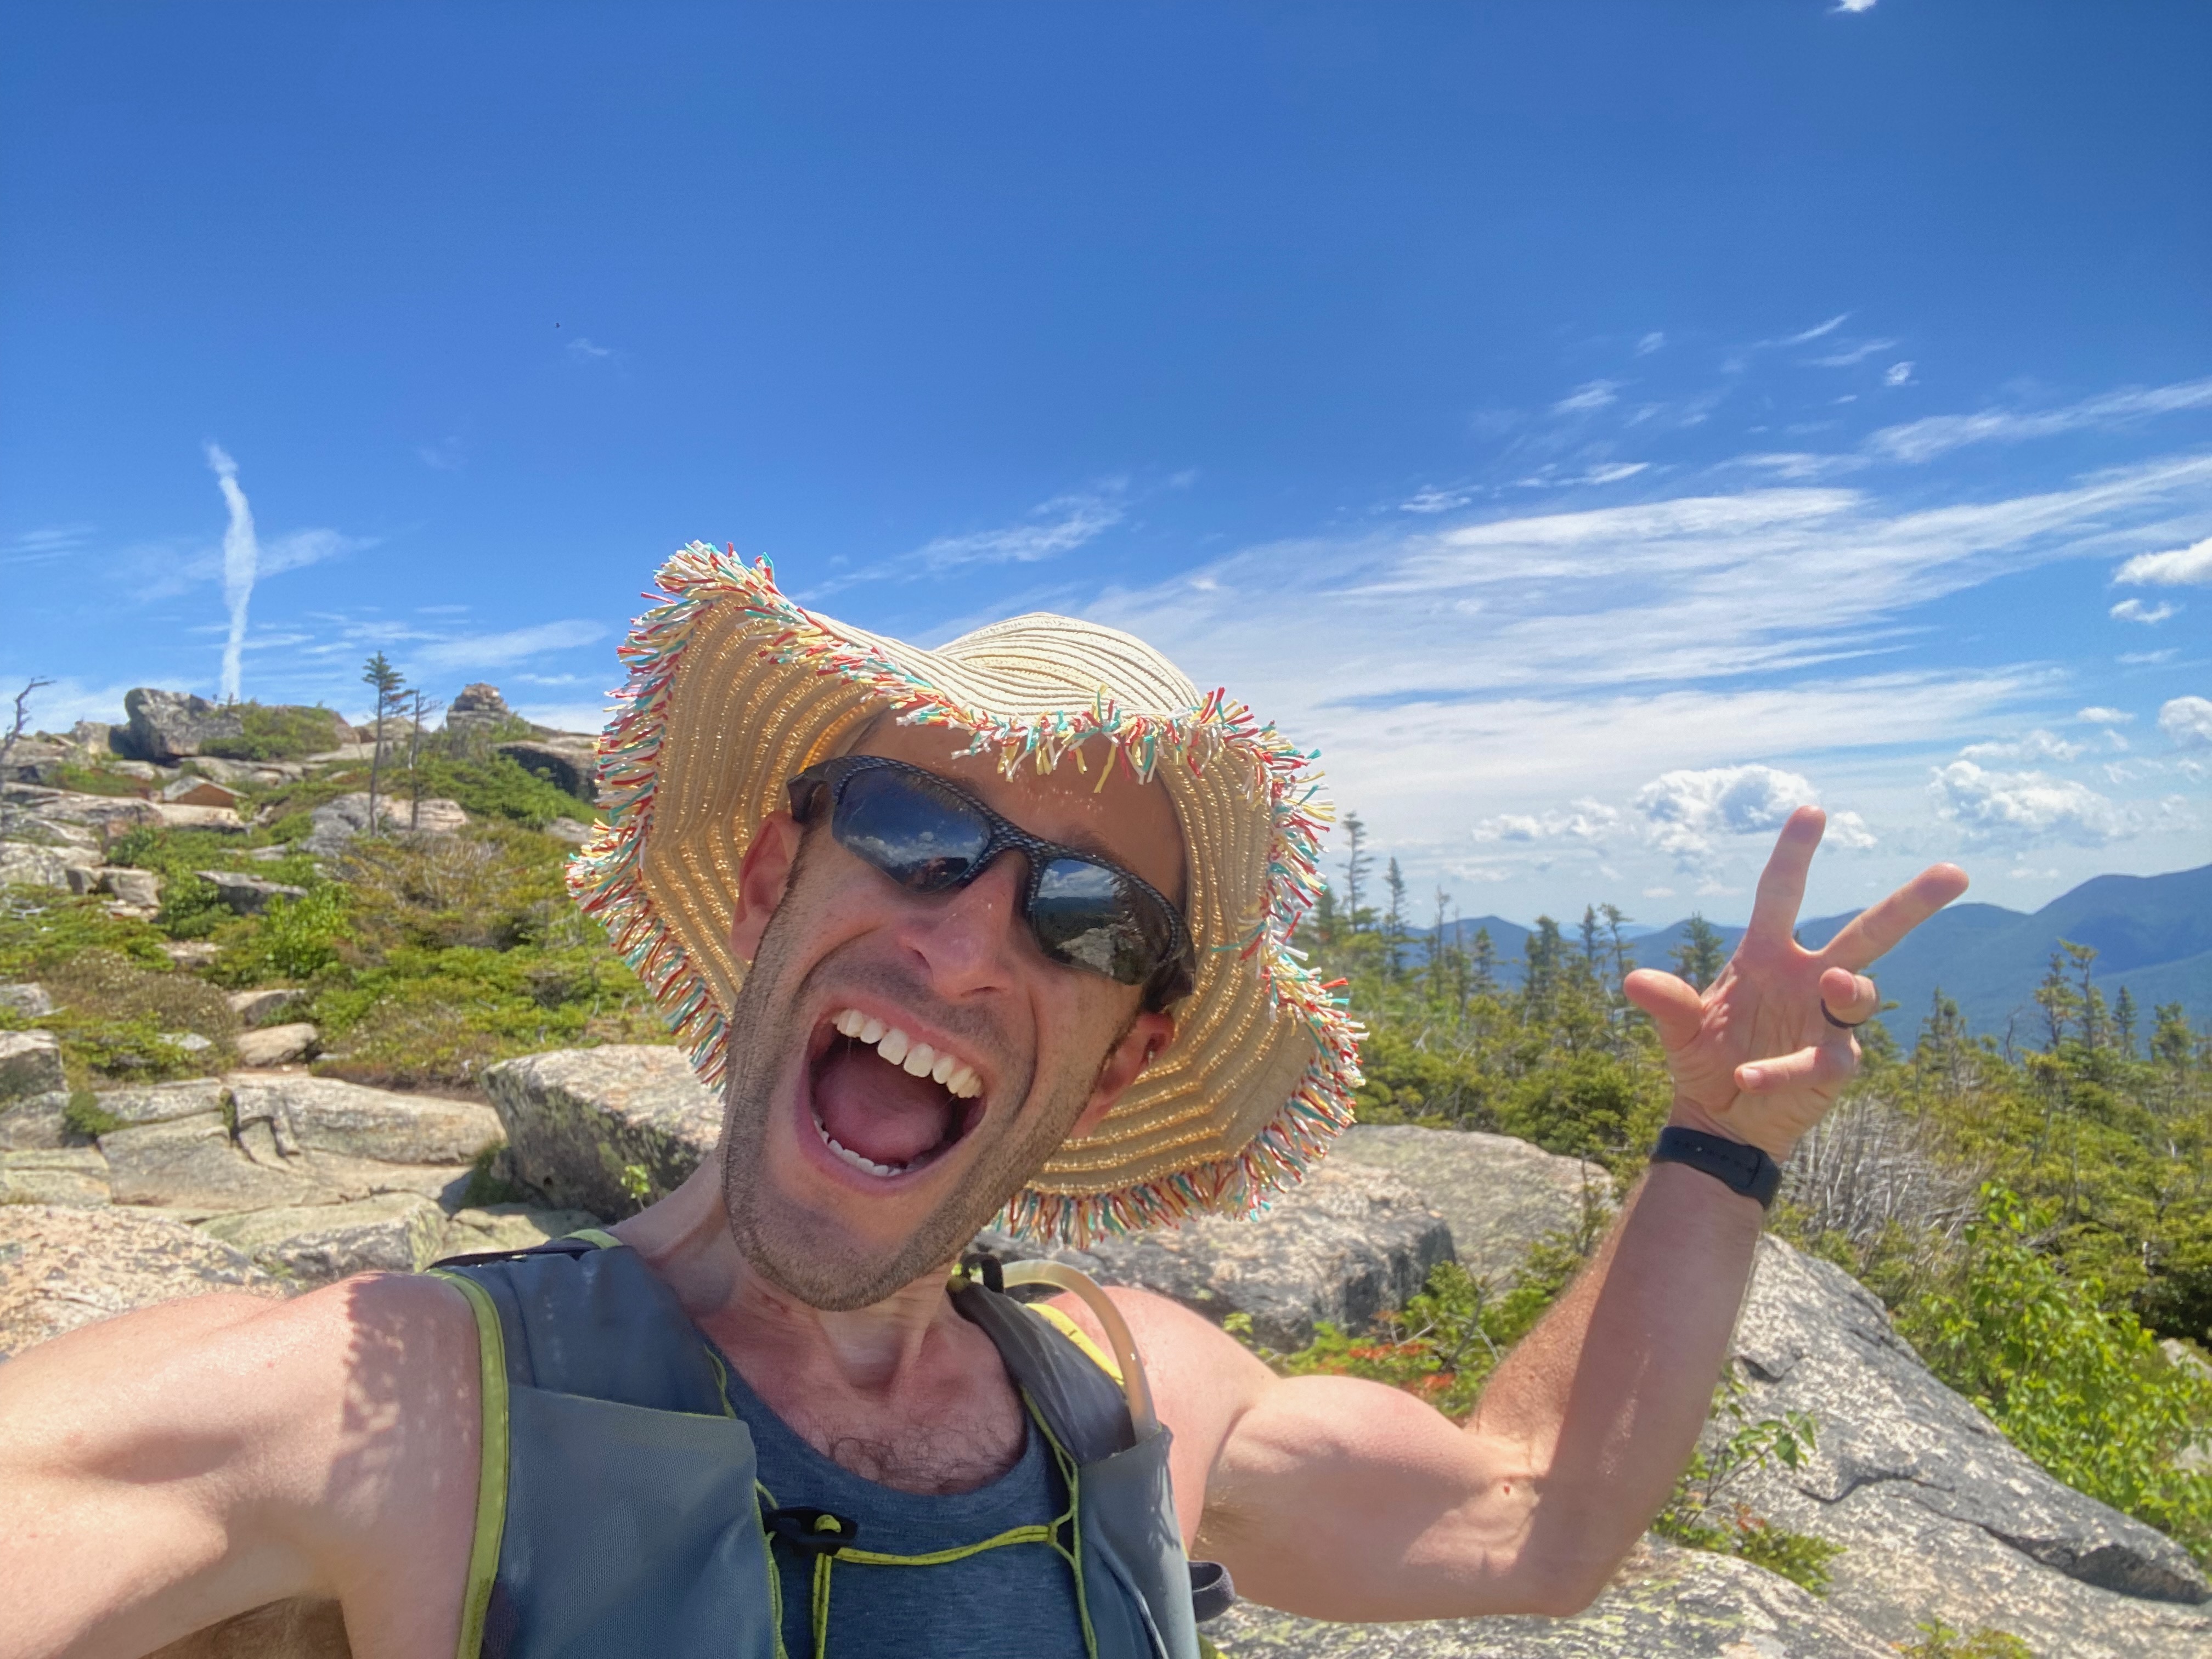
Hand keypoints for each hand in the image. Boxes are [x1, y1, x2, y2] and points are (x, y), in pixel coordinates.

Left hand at [1621, 806, 1968, 1161]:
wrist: (1720, 1117)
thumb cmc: (1706, 1059)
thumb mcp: (1680, 1029)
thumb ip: (1668, 1003)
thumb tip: (1633, 980)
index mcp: (1767, 955)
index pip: (1782, 894)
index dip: (1796, 854)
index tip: (1811, 810)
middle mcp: (1808, 978)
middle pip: (1867, 933)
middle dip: (1910, 903)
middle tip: (1955, 872)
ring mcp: (1827, 1021)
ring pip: (1858, 991)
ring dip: (1848, 986)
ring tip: (1833, 981)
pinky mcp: (1834, 1066)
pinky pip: (1823, 1060)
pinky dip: (1785, 1070)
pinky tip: (1749, 1079)